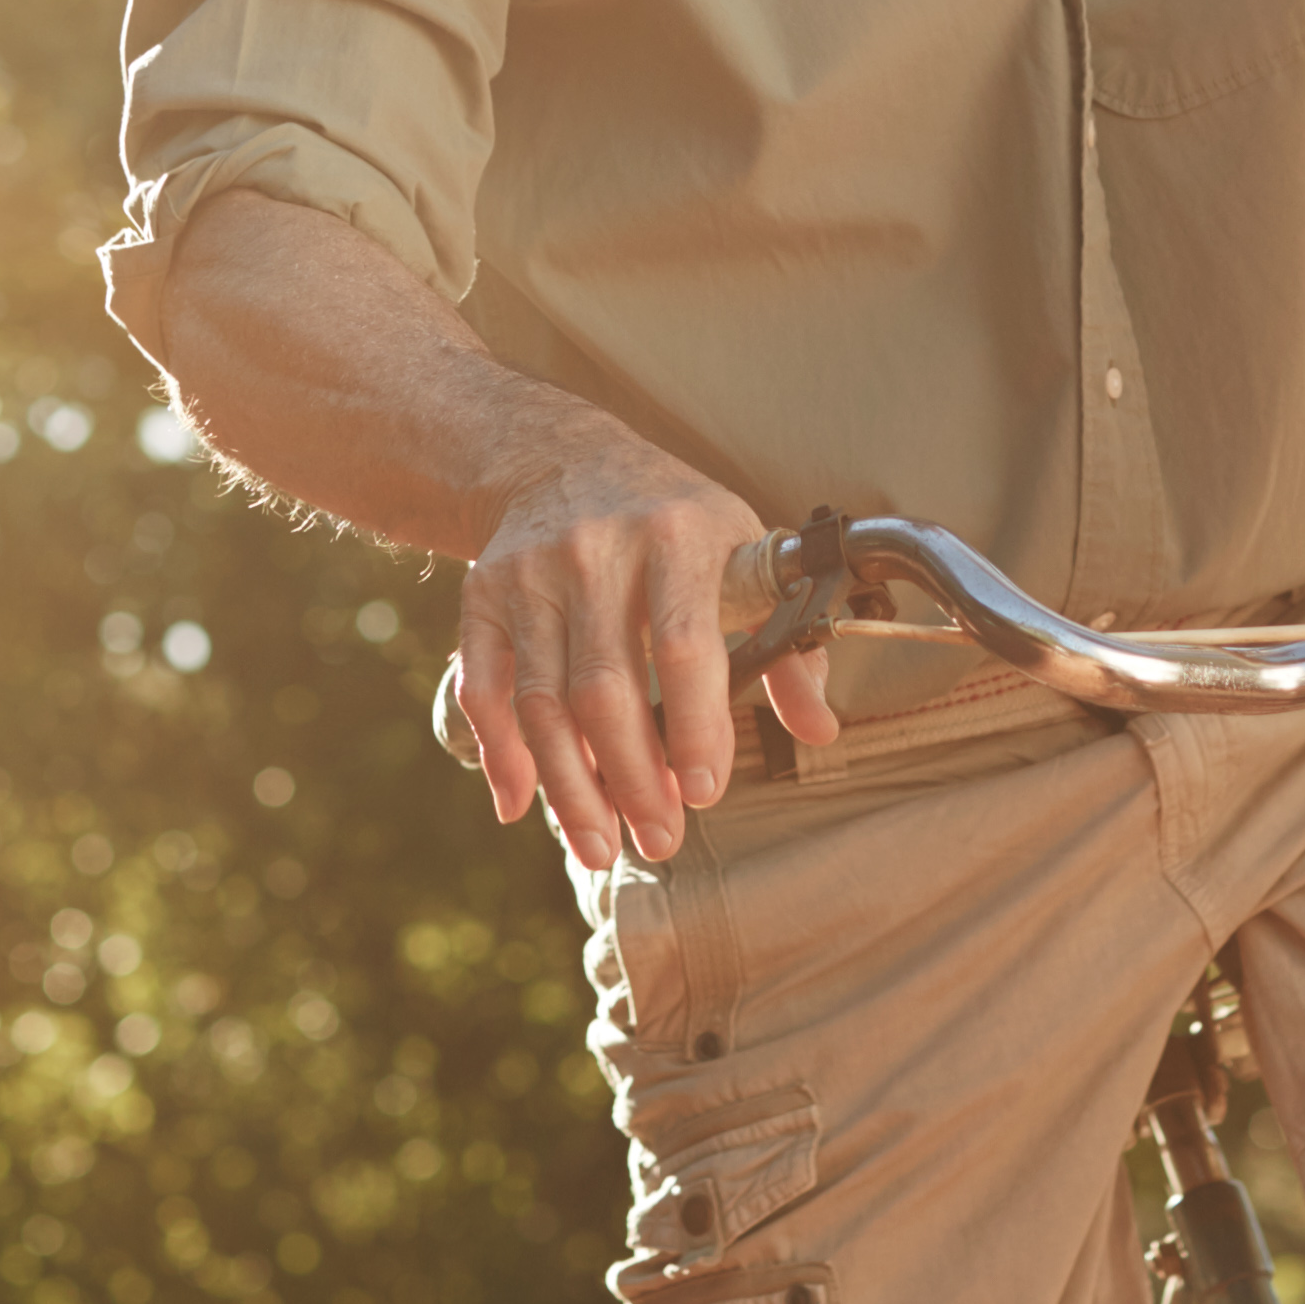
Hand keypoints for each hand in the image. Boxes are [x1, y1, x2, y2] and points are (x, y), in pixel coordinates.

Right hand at [445, 427, 839, 867]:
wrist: (558, 457)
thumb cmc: (671, 519)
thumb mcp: (741, 551)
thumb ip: (787, 645)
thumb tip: (819, 731)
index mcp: (678, 535)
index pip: (684, 643)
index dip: (695, 726)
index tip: (705, 793)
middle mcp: (596, 551)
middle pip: (605, 688)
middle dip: (632, 778)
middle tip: (659, 840)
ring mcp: (532, 575)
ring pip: (543, 701)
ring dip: (571, 786)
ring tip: (601, 846)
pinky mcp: (484, 596)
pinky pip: (486, 688)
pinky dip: (500, 753)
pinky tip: (521, 803)